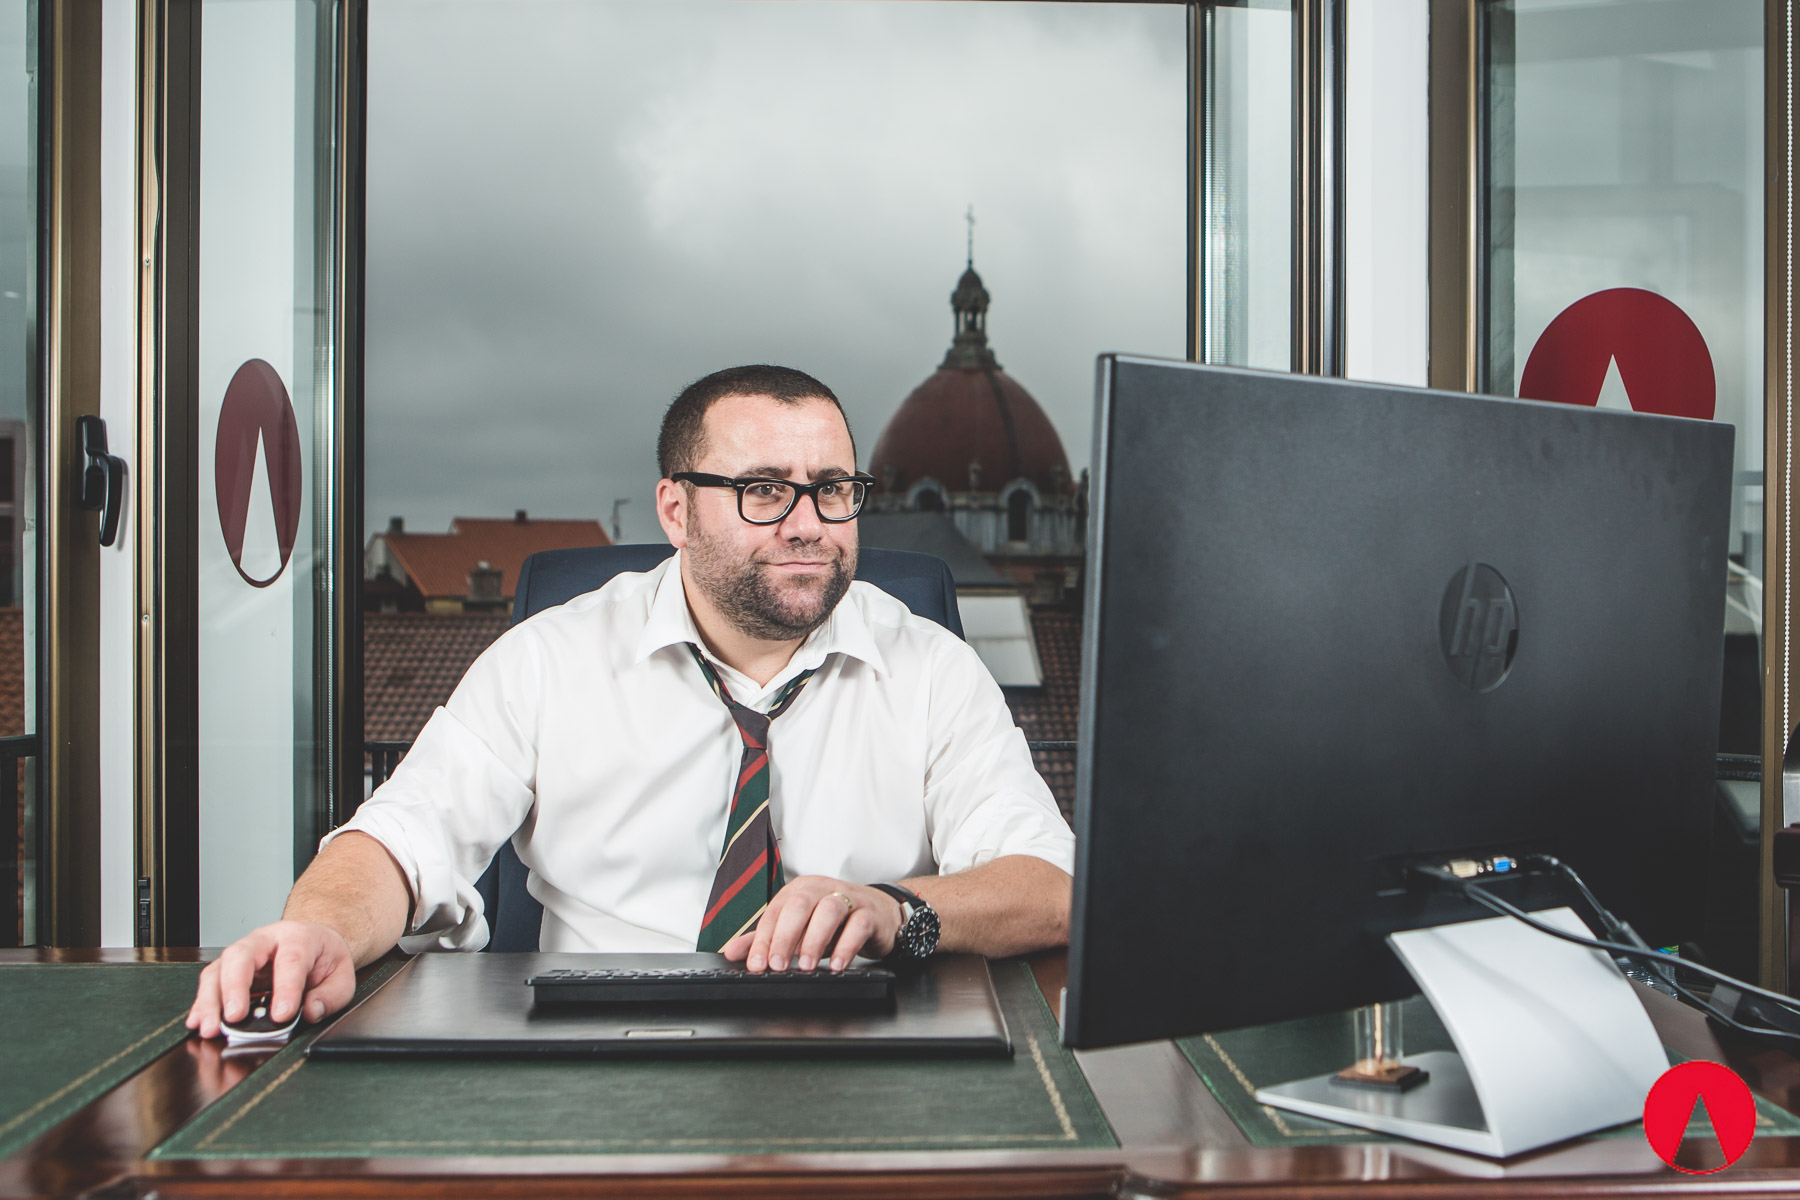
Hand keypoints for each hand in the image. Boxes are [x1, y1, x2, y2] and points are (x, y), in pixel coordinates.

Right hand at [185, 920, 356, 1038]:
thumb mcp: (342, 976)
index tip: (282, 1015)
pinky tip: (198, 1022)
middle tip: (235, 1017)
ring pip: (218, 969)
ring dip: (210, 1000)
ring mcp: (243, 954)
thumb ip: (330, 996)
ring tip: (210, 1027)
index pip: (291, 960)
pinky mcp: (228, 971)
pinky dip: (201, 1004)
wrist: (313, 942)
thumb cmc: (324, 958)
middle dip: (235, 987)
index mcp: (298, 937)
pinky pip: (210, 984)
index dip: (286, 988)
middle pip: (242, 955)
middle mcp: (265, 940)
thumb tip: (311, 1011)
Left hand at [720, 876, 902, 972]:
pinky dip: (847, 945)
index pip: (776, 911)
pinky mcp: (870, 913)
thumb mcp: (798, 930)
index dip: (763, 938)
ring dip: (815, 939)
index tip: (756, 964)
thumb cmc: (834, 923)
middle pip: (799, 905)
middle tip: (778, 965)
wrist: (879, 914)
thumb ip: (766, 939)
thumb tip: (732, 952)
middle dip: (785, 936)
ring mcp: (848, 898)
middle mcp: (821, 889)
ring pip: (829, 910)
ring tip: (807, 966)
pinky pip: (858, 925)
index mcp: (799, 890)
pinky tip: (838, 964)